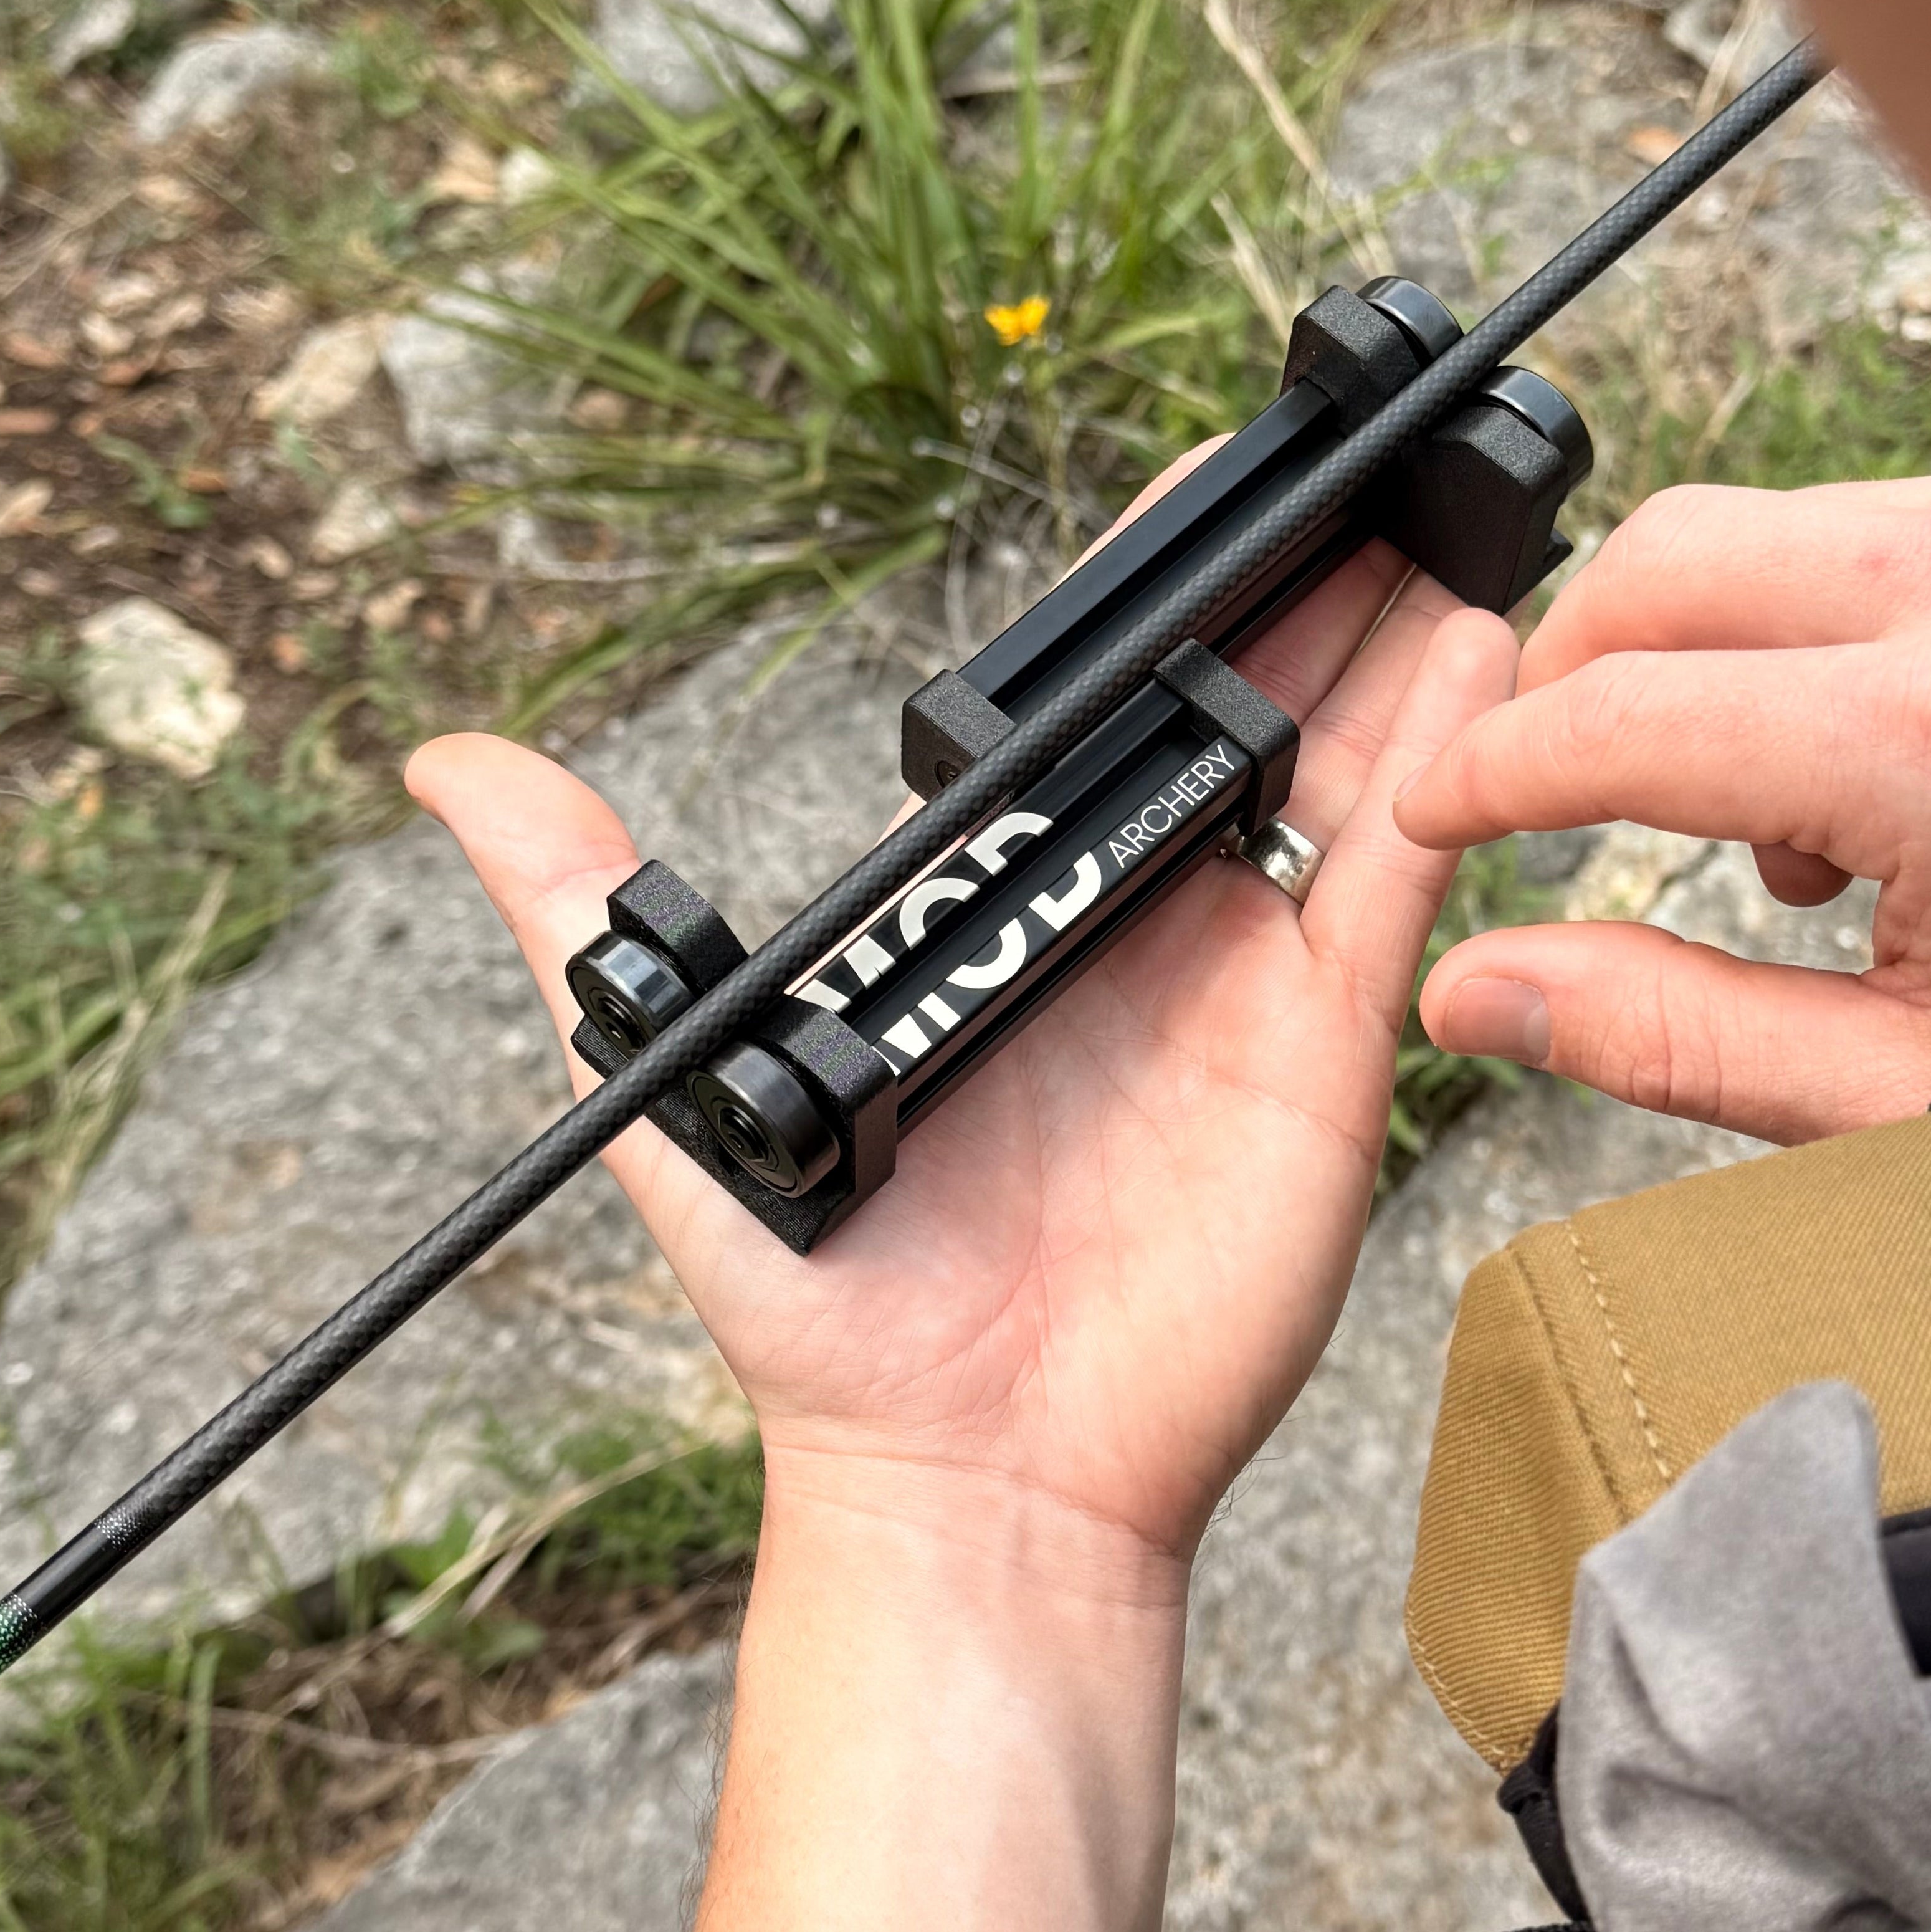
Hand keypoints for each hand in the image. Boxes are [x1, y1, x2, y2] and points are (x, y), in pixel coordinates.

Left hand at [409, 547, 1515, 1570]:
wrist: (963, 1474)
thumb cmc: (825, 1303)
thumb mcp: (677, 1073)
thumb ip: (586, 909)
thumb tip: (448, 763)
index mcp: (1009, 907)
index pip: (1096, 710)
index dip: (1159, 592)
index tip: (1216, 478)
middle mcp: (1138, 923)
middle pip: (1241, 711)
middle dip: (1307, 585)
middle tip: (1370, 457)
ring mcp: (1241, 979)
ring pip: (1341, 768)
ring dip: (1400, 641)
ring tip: (1450, 508)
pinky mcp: (1324, 1050)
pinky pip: (1392, 882)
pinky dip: (1445, 769)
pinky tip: (1482, 650)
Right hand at [1396, 455, 1930, 1143]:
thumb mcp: (1919, 1093)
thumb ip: (1671, 1033)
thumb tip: (1479, 991)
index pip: (1614, 717)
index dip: (1485, 773)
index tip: (1433, 817)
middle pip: (1661, 561)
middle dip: (1566, 677)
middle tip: (1550, 797)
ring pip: (1766, 525)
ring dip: (1707, 651)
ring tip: (1780, 825)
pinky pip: (1885, 518)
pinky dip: (1828, 620)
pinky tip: (1886, 754)